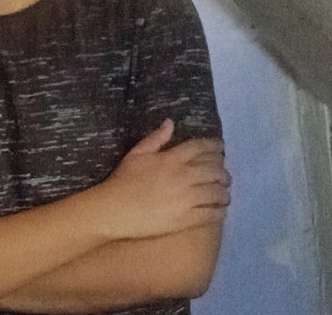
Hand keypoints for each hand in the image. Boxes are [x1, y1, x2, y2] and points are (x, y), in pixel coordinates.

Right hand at [91, 119, 229, 240]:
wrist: (117, 209)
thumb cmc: (124, 180)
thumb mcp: (136, 153)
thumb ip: (156, 138)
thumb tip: (171, 122)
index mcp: (171, 159)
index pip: (199, 148)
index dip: (214, 145)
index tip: (220, 147)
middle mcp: (184, 176)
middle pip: (214, 170)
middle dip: (222, 171)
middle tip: (224, 174)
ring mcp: (187, 198)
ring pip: (216, 192)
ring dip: (224, 191)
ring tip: (224, 193)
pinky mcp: (187, 218)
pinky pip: (212, 213)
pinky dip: (220, 210)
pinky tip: (220, 209)